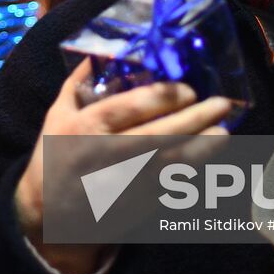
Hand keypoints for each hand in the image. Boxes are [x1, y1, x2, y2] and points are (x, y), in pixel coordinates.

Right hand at [15, 59, 232, 273]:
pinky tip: (207, 157)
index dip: (161, 98)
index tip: (187, 89)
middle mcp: (108, 155)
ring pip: (171, 164)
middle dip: (194, 119)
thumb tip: (98, 53)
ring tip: (223, 133)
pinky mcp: (138, 204)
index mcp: (86, 129)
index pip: (128, 109)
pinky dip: (192, 172)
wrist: (50, 220)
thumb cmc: (53, 160)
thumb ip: (77, 85)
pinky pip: (171, 185)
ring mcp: (126, 183)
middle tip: (220, 104)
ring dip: (202, 148)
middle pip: (158, 135)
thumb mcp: (56, 118)